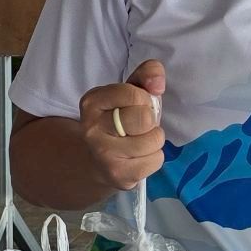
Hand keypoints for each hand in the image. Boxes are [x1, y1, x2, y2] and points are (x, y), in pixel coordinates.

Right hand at [77, 60, 167, 193]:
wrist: (98, 160)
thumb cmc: (120, 119)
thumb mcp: (129, 90)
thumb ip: (146, 75)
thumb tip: (157, 83)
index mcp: (92, 102)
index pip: (134, 93)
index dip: (144, 98)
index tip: (136, 104)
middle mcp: (92, 129)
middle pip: (145, 119)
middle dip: (150, 121)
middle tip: (139, 126)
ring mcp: (104, 155)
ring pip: (154, 140)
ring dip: (154, 140)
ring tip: (139, 141)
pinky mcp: (118, 175)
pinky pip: (156, 160)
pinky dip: (154, 157)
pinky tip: (139, 157)